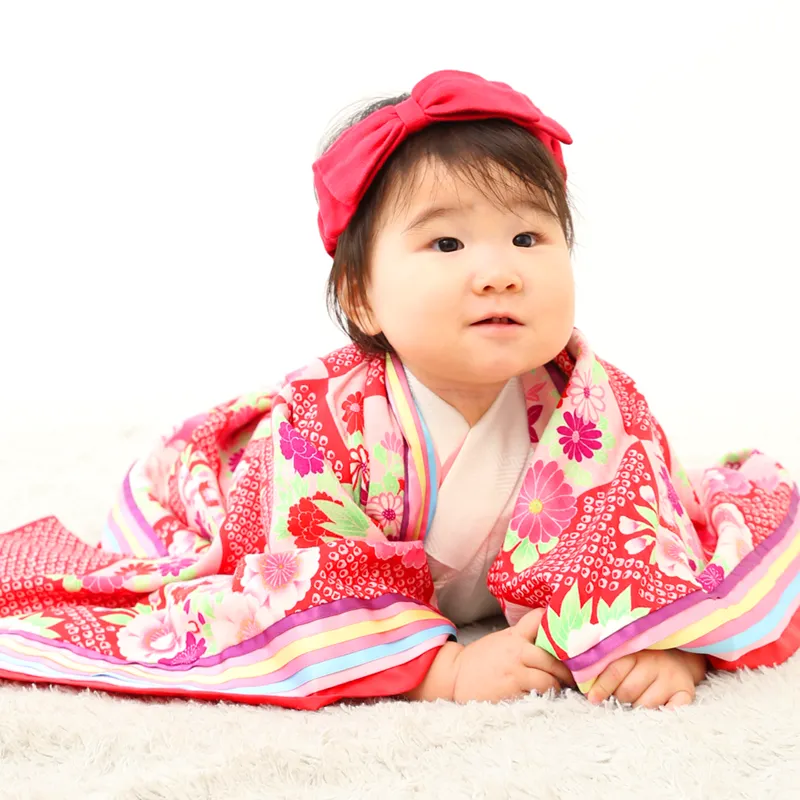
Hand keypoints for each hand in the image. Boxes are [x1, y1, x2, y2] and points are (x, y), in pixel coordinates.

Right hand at [451, 608, 576, 702]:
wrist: (455, 676)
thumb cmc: (481, 659)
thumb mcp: (502, 640)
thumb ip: (523, 637)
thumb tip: (551, 637)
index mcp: (515, 635)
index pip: (540, 619)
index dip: (557, 623)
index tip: (571, 633)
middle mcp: (517, 651)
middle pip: (553, 656)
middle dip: (568, 668)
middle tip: (576, 674)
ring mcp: (515, 672)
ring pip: (550, 679)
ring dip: (558, 685)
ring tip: (562, 689)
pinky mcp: (512, 691)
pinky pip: (538, 695)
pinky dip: (546, 697)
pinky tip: (547, 698)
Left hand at [587, 649, 707, 709]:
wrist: (677, 658)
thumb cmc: (641, 661)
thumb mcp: (625, 656)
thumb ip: (607, 668)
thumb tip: (588, 692)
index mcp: (635, 652)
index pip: (615, 671)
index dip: (602, 686)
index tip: (592, 699)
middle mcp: (655, 662)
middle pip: (628, 691)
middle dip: (620, 699)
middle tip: (620, 699)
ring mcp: (672, 677)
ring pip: (646, 704)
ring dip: (638, 709)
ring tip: (636, 704)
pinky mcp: (687, 691)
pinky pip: (675, 709)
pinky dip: (665, 714)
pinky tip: (657, 714)